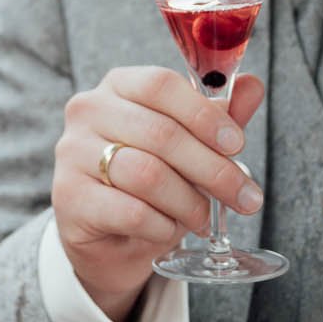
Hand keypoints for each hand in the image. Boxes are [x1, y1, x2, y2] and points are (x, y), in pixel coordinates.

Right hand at [51, 66, 266, 321]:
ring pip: (147, 175)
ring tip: (203, 218)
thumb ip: (216, 117)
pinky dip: (162, 225)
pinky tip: (168, 229)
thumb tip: (253, 86)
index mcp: (119, 85)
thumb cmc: (150, 181)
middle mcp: (88, 111)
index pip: (161, 85)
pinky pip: (131, 212)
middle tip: (245, 197)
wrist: (108, 236)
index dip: (204, 115)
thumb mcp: (189, 145)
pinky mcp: (69, 197)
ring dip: (189, 202)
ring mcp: (72, 153)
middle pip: (161, 134)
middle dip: (213, 170)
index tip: (237, 143)